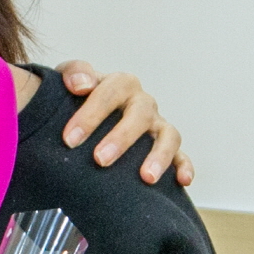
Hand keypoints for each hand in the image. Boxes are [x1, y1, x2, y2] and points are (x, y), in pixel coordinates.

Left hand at [56, 61, 193, 188]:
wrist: (89, 119)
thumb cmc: (77, 101)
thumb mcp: (69, 81)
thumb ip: (73, 73)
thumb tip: (80, 85)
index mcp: (121, 85)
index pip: (110, 92)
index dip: (91, 114)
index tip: (70, 139)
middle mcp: (143, 103)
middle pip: (141, 114)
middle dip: (121, 138)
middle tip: (100, 159)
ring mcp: (157, 126)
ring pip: (168, 135)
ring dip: (159, 155)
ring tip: (146, 177)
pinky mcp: (167, 148)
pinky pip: (182, 156)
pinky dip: (184, 166)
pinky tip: (182, 180)